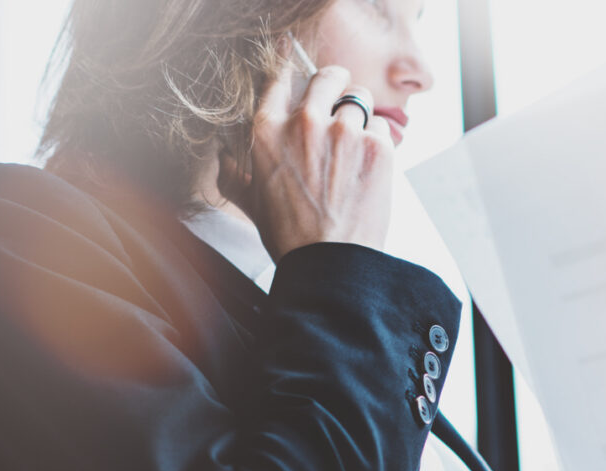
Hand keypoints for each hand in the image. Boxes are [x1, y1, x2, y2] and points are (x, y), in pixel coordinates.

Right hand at [220, 65, 394, 258]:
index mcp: (267, 130)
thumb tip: (223, 158)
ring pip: (360, 98)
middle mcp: (305, 122)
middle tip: (340, 97)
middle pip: (328, 75)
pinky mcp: (377, 146)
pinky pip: (382, 128)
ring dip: (360, 115)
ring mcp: (344, 131)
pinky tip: (369, 168)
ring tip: (357, 142)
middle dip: (335, 84)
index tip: (301, 72)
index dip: (293, 70)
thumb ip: (235, 173)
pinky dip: (379, 143)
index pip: (281, 78)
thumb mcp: (251, 202)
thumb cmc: (289, 238)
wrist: (329, 264)